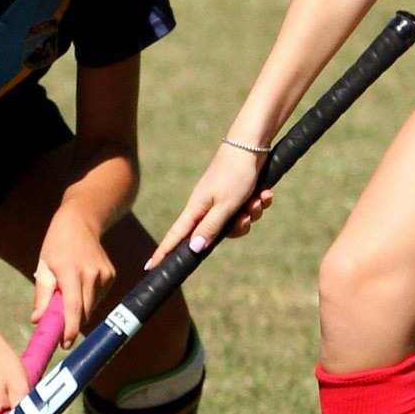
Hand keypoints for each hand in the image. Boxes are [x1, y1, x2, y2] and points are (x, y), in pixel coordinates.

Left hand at [31, 210, 115, 345]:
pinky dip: (88, 299)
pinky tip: (81, 286)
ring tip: (69, 295)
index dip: (70, 328)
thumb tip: (38, 321)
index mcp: (70, 271)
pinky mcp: (111, 276)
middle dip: (73, 325)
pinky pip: (98, 298)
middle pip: (84, 311)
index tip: (65, 344)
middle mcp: (91, 274)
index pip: (73, 306)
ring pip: (92, 306)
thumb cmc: (56, 245)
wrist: (81, 222)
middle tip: (60, 334)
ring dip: (80, 310)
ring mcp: (104, 275)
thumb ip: (42, 297)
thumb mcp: (44, 267)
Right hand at [145, 142, 276, 266]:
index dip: (164, 252)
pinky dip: (258, 203)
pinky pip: (247, 210)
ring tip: (258, 199)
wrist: (250, 145)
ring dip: (252, 213)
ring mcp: (222, 200)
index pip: (176, 235)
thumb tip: (194, 249)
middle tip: (246, 215)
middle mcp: (207, 206)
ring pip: (237, 222)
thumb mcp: (225, 206)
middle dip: (238, 227)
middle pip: (218, 234)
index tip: (149, 268)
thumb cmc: (235, 174)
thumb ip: (210, 228)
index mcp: (197, 209)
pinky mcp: (236, 194)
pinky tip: (265, 193)